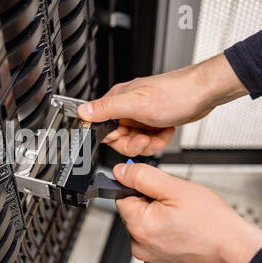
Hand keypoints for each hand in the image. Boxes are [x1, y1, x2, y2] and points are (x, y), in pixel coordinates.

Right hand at [78, 54, 248, 156]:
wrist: (205, 93)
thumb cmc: (176, 93)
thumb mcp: (136, 104)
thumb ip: (107, 109)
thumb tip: (83, 111)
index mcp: (118, 100)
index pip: (102, 127)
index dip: (114, 138)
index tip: (127, 137)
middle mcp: (127, 107)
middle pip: (119, 138)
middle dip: (134, 143)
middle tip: (145, 138)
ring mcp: (140, 115)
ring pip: (134, 141)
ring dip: (149, 142)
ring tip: (158, 134)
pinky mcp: (152, 121)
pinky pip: (148, 139)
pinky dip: (158, 139)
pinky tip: (165, 131)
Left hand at [113, 163, 261, 262]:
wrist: (234, 250)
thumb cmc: (211, 223)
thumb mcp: (175, 188)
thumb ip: (142, 176)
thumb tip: (120, 171)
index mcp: (139, 226)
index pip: (122, 196)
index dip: (140, 188)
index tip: (158, 190)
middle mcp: (139, 245)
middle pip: (132, 211)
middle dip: (150, 203)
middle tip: (174, 204)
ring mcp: (148, 255)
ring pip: (143, 224)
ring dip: (157, 217)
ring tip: (180, 218)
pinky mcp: (158, 261)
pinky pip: (152, 238)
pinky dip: (163, 231)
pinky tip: (180, 229)